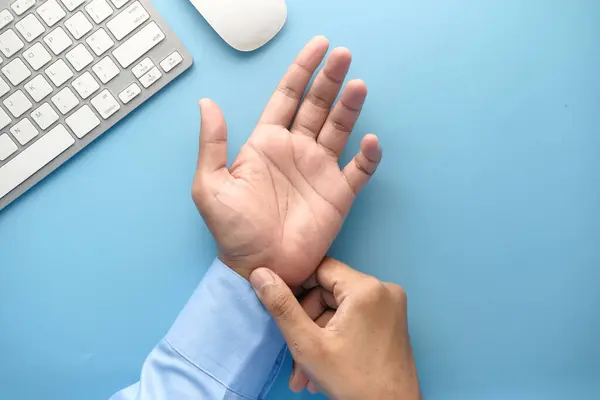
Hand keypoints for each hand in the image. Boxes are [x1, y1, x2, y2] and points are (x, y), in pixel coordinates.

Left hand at [192, 36, 381, 285]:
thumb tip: (206, 103)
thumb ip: (212, 144)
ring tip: (357, 86)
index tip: (318, 47)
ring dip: (349, 107)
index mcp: (267, 143)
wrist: (259, 267)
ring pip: (339, 129)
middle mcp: (296, 150)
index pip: (287, 97)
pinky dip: (367, 155)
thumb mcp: (211, 186)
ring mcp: (319, 170)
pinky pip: (358, 170)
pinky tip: (370, 140)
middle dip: (329, 79)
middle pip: (317, 106)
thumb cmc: (233, 231)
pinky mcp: (338, 194)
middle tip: (343, 55)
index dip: (302, 71)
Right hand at [249, 258, 421, 399]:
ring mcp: (391, 306)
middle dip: (307, 322)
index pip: (320, 269)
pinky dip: (337, 337)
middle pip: (329, 291)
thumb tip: (261, 274)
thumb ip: (282, 306)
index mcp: (366, 288)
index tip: (284, 311)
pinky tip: (324, 365)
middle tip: (294, 354)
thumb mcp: (307, 344)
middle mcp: (384, 289)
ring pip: (340, 309)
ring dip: (319, 335)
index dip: (297, 287)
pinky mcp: (392, 321)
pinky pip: (355, 318)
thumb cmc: (353, 382)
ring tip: (305, 371)